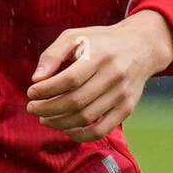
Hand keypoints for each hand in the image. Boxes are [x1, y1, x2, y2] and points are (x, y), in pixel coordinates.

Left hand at [26, 10, 172, 141]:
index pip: (70, 79)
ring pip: (86, 118)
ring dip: (59, 123)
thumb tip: (36, 79)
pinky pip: (102, 130)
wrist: (141, 47)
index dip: (46, 89)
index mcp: (100, 55)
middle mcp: (114, 76)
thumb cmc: (100, 41)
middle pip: (76, 101)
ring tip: (44, 118)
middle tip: (32, 108)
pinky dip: (80, 135)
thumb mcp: (75, 36)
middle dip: (48, 108)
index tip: (31, 92)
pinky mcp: (127, 108)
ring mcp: (122, 94)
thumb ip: (53, 55)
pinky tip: (65, 129)